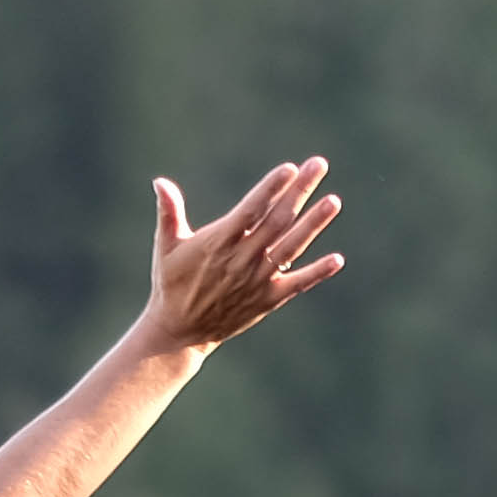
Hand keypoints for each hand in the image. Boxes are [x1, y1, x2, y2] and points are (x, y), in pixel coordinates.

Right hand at [137, 157, 343, 355]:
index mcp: (218, 242)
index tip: (290, 169)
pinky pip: (296, 284)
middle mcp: (241, 259)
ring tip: (333, 201)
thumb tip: (159, 182)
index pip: (250, 210)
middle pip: (277, 220)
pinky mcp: (267, 300)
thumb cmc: (171, 283)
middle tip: (319, 164)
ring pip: (291, 247)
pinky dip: (316, 273)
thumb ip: (168, 212)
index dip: (270, 189)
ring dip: (314, 224)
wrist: (178, 332)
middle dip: (299, 192)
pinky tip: (337, 260)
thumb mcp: (166, 247)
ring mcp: (257, 280)